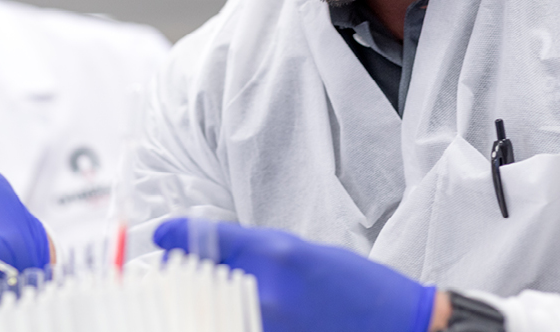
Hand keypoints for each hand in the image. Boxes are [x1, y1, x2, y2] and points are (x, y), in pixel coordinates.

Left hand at [154, 219, 436, 331]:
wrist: (398, 325)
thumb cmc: (353, 285)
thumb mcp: (302, 251)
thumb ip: (252, 248)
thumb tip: (202, 245)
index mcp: (275, 253)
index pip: (206, 239)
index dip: (176, 237)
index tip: (161, 236)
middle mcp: (267, 290)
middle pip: (198, 282)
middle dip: (181, 276)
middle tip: (174, 273)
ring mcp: (268, 324)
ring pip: (209, 312)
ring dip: (197, 305)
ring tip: (198, 298)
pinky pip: (232, 324)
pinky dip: (224, 318)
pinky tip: (226, 313)